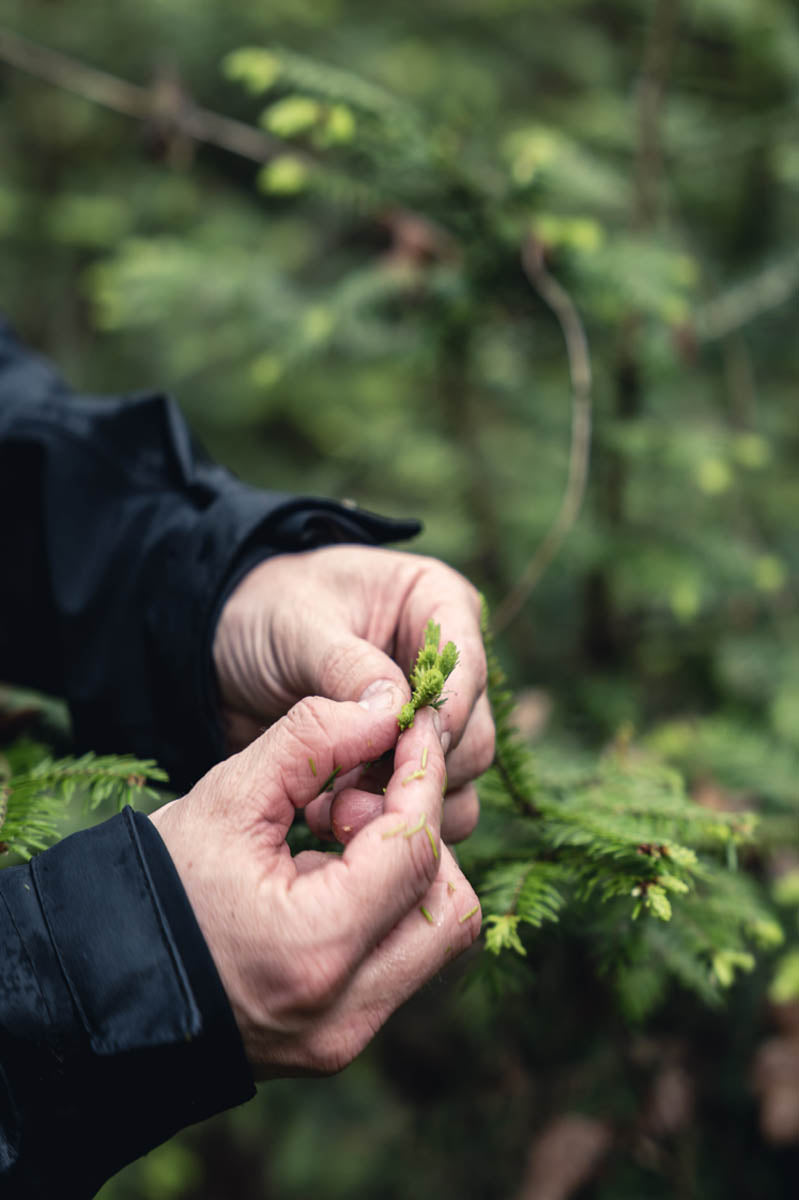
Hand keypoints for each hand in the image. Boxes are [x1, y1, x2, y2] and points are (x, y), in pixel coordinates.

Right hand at [149, 698, 480, 1077]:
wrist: (103, 979)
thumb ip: (314, 739)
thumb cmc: (156, 884)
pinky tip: (327, 874)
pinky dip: (385, 905)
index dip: (423, 774)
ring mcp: (345, 1035)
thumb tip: (389, 706)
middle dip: (418, 832)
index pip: (413, 848)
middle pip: (447, 903)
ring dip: (406, 871)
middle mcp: (344, 1011)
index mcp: (313, 948)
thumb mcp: (228, 796)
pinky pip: (401, 959)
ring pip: (434, 936)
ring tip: (333, 838)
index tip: (416, 723)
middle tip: (349, 801)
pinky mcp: (340, 1038)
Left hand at [213, 546, 494, 843]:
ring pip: (458, 779)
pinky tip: (333, 816)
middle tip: (363, 785)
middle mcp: (446, 665)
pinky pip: (425, 804)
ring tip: (338, 805)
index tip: (410, 744)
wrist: (225, 652)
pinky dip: (387, 817)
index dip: (445, 710)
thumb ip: (347, 664)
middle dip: (420, 766)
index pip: (466, 663)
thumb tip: (397, 713)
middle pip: (473, 733)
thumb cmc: (267, 613)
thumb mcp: (296, 626)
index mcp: (435, 602)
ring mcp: (431, 719)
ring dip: (402, 800)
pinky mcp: (405, 762)